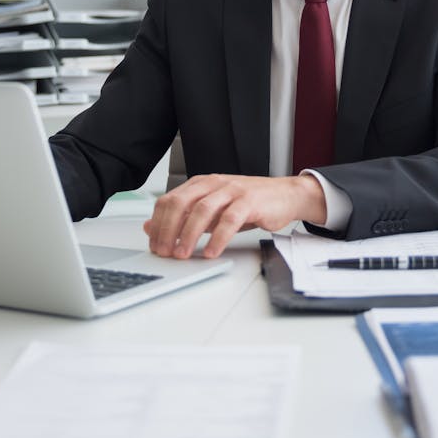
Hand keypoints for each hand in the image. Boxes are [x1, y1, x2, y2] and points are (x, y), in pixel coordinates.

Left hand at [142, 173, 326, 258]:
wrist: (285, 195)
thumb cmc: (249, 203)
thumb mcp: (213, 209)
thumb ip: (185, 217)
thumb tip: (152, 226)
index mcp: (201, 184)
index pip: (170, 200)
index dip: (158, 223)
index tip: (154, 244)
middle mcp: (214, 184)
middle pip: (181, 203)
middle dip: (168, 229)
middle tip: (164, 251)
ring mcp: (232, 191)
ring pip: (202, 210)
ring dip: (188, 235)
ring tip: (183, 254)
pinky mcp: (249, 201)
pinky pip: (229, 220)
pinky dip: (217, 238)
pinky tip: (211, 252)